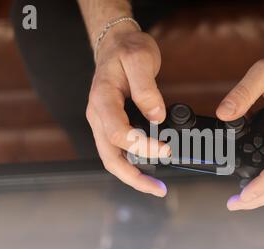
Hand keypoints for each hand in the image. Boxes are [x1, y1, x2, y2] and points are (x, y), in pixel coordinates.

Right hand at [86, 25, 169, 196]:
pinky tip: (149, 167)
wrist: (115, 44)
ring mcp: (103, 122)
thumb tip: (157, 116)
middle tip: (158, 188)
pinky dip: (133, 164)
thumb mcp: (139, 59)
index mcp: (102, 100)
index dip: (142, 146)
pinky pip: (118, 150)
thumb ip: (146, 88)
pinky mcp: (111, 125)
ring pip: (113, 158)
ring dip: (133, 175)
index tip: (165, 148)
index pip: (118, 134)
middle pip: (110, 157)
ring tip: (155, 185)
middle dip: (134, 177)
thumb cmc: (126, 50)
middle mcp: (98, 116)